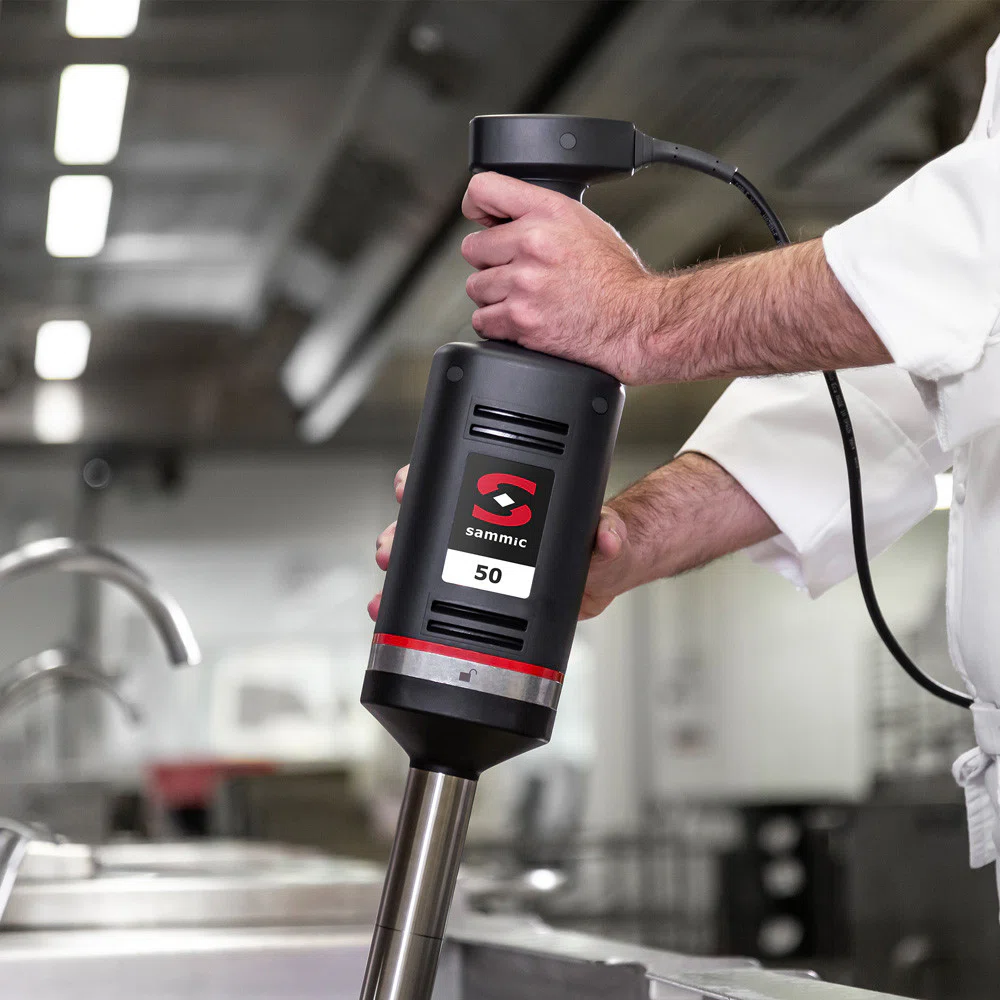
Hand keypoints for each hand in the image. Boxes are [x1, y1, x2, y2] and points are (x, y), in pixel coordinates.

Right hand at [368, 464, 632, 621]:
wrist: (611, 575)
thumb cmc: (604, 537)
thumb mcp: (609, 531)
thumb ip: (610, 531)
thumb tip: (607, 538)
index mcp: (510, 500)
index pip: (455, 478)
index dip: (421, 480)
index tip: (405, 487)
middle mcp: (487, 526)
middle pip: (428, 523)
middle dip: (398, 535)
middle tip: (389, 548)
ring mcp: (482, 562)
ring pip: (426, 564)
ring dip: (398, 579)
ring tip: (382, 598)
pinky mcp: (486, 596)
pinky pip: (441, 601)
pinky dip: (413, 612)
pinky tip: (395, 622)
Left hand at [460, 172, 659, 384]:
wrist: (633, 321)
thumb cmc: (614, 278)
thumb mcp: (585, 225)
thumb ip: (541, 216)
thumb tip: (499, 220)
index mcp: (549, 212)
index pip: (483, 190)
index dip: (476, 207)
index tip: (482, 221)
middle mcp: (533, 243)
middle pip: (473, 248)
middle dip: (491, 262)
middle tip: (516, 272)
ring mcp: (524, 283)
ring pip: (476, 287)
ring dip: (494, 296)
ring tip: (524, 298)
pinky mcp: (520, 319)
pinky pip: (482, 320)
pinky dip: (496, 324)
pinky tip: (521, 318)